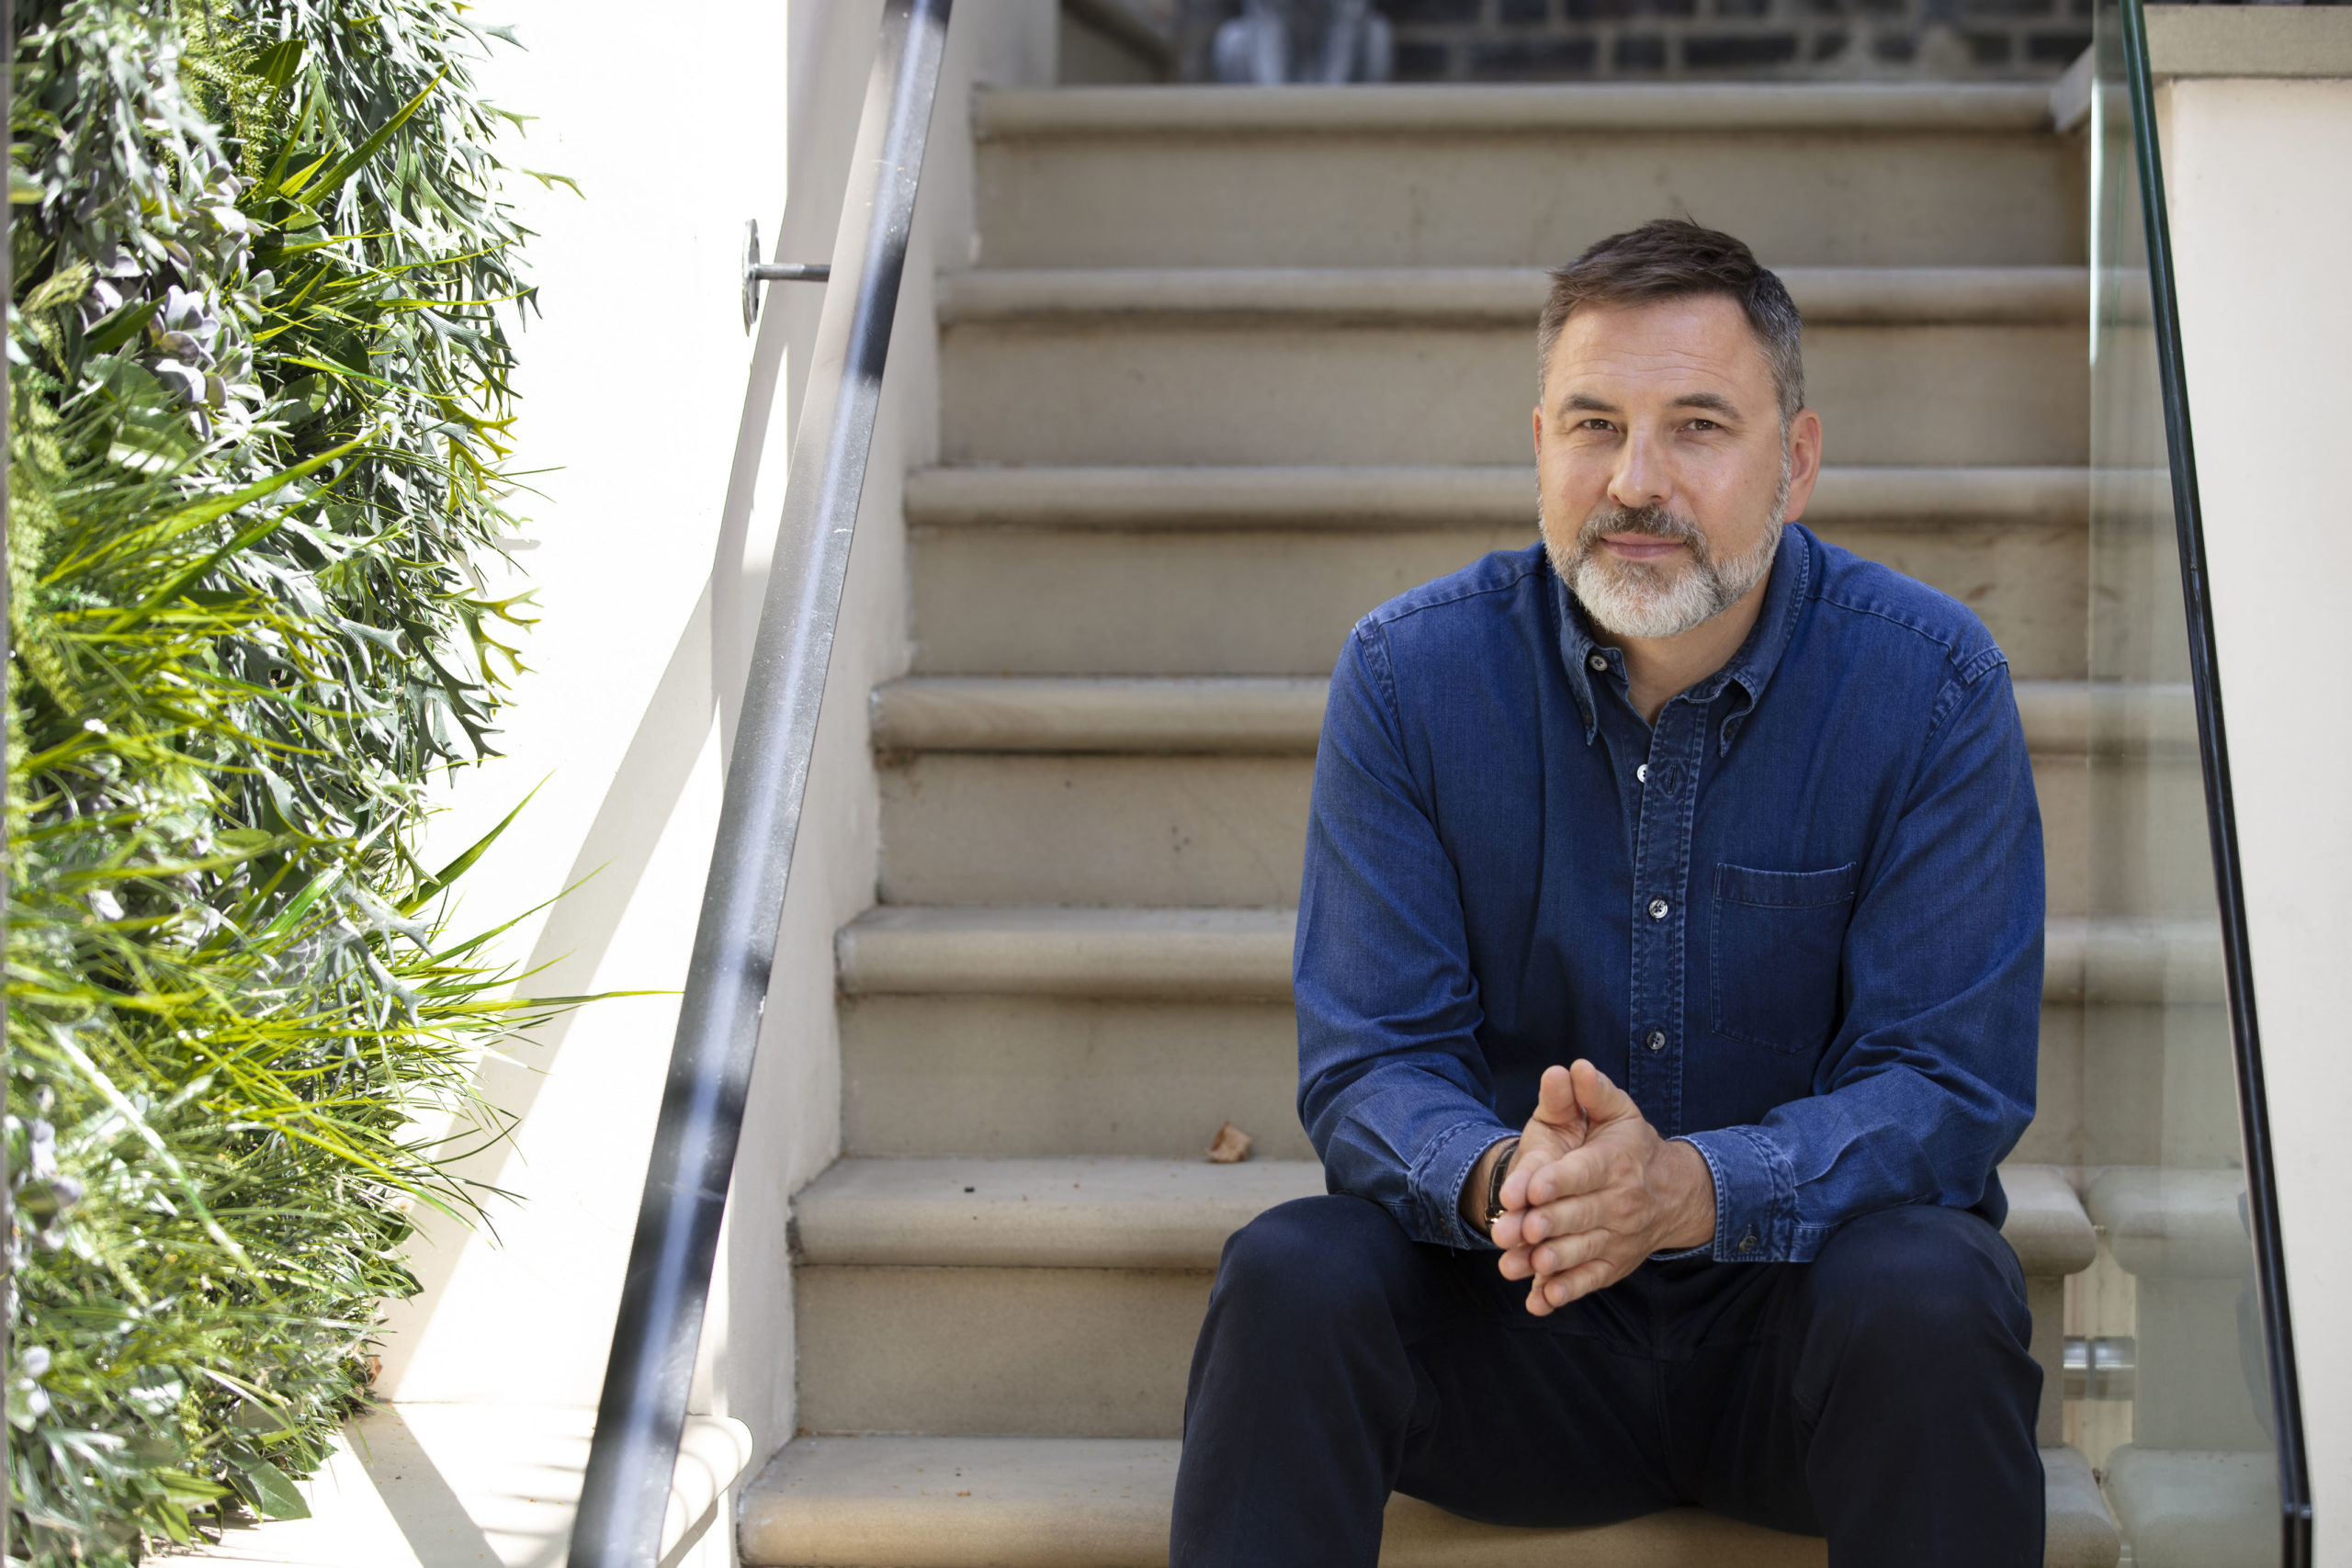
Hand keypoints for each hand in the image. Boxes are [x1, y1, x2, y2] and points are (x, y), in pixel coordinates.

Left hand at [1489, 1062, 1715, 1315]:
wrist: (1672, 1192)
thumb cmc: (1628, 1146)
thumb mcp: (1615, 1111)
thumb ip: (1591, 1093)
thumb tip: (1573, 1068)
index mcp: (1616, 1163)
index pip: (1585, 1173)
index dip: (1555, 1181)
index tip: (1528, 1188)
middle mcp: (1620, 1204)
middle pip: (1578, 1216)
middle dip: (1543, 1224)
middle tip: (1510, 1231)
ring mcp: (1617, 1239)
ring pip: (1581, 1253)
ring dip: (1548, 1262)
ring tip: (1516, 1265)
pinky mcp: (1613, 1265)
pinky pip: (1589, 1282)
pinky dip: (1565, 1293)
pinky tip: (1540, 1300)